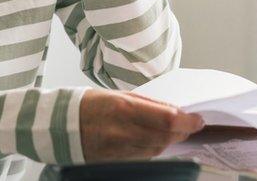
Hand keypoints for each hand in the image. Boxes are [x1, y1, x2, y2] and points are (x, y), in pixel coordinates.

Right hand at [78, 88, 204, 161]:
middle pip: (165, 138)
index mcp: (124, 109)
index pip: (167, 120)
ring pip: (157, 149)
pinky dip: (155, 148)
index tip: (198, 119)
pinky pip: (144, 157)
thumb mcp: (119, 95)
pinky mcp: (116, 161)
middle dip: (183, 132)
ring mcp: (119, 150)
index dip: (188, 122)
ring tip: (175, 130)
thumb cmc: (88, 105)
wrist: (59, 125)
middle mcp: (123, 132)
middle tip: (191, 124)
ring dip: (170, 140)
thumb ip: (148, 104)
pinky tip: (156, 139)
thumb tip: (174, 110)